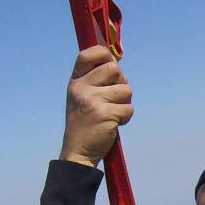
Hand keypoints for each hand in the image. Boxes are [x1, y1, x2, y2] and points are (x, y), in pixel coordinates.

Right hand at [59, 45, 133, 167]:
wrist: (78, 151)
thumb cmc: (85, 121)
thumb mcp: (83, 96)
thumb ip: (95, 79)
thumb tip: (116, 60)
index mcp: (76, 81)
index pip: (89, 54)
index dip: (104, 55)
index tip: (110, 64)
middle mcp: (81, 88)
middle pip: (114, 69)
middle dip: (121, 82)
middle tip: (113, 97)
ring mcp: (92, 100)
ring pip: (126, 90)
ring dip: (124, 102)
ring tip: (111, 112)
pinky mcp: (105, 114)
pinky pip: (128, 108)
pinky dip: (125, 117)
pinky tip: (113, 123)